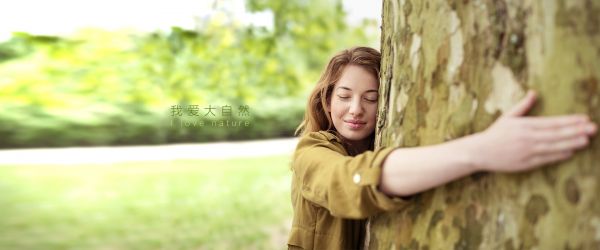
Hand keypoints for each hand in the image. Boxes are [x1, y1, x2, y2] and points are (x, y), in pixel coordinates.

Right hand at [470, 90, 596, 171]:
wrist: (480, 152)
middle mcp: (527, 138)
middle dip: (576, 131)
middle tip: (593, 128)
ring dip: (571, 143)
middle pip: (556, 134)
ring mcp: (527, 151)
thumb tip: (534, 92)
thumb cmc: (495, 133)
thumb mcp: (507, 117)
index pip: (552, 122)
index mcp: (524, 125)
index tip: (584, 118)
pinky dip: (558, 155)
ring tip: (586, 140)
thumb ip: (523, 106)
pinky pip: (545, 159)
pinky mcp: (525, 163)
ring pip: (554, 147)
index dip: (569, 121)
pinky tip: (570, 152)